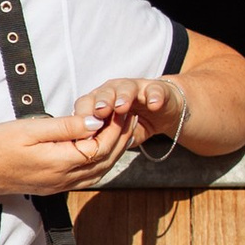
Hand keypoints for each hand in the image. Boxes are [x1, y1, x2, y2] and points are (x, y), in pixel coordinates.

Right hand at [0, 112, 127, 206]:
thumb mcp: (30, 129)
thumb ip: (66, 127)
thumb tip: (96, 121)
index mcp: (62, 161)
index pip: (101, 145)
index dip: (116, 127)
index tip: (124, 108)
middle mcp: (66, 177)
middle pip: (106, 159)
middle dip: (122, 137)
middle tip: (132, 115)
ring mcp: (61, 184)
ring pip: (101, 170)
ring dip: (115, 150)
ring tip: (124, 129)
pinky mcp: (56, 185)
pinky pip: (89, 176)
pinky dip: (103, 162)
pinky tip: (104, 149)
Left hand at [74, 75, 192, 175]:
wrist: (163, 110)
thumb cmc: (132, 123)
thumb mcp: (115, 134)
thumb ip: (102, 140)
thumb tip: (83, 156)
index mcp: (100, 101)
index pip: (86, 103)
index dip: (83, 115)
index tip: (82, 130)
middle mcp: (115, 91)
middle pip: (104, 93)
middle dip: (101, 102)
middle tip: (99, 112)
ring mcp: (136, 88)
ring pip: (127, 88)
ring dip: (123, 97)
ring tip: (121, 107)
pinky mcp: (156, 90)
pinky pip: (155, 91)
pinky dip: (154, 97)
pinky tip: (153, 105)